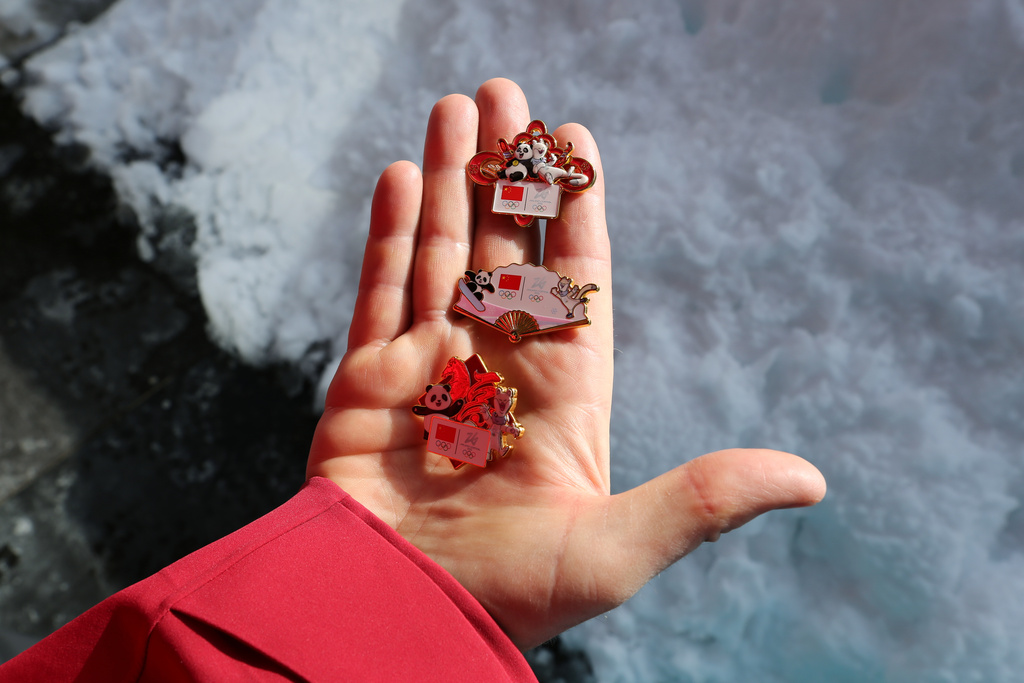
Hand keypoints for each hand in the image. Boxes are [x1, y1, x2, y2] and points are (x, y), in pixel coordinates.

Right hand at [306, 78, 825, 649]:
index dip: (579, 210)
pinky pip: (382, 291)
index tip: (578, 141)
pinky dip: (392, 234)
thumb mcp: (614, 550)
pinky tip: (404, 175)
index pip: (577, 280)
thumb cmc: (507, 596)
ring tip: (456, 108)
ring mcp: (430, 367)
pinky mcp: (369, 378)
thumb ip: (701, 499)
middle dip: (507, 171)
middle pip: (506, 248)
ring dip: (451, 180)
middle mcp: (497, 368)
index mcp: (562, 395)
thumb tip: (810, 480)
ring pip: (444, 252)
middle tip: (508, 93)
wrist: (396, 616)